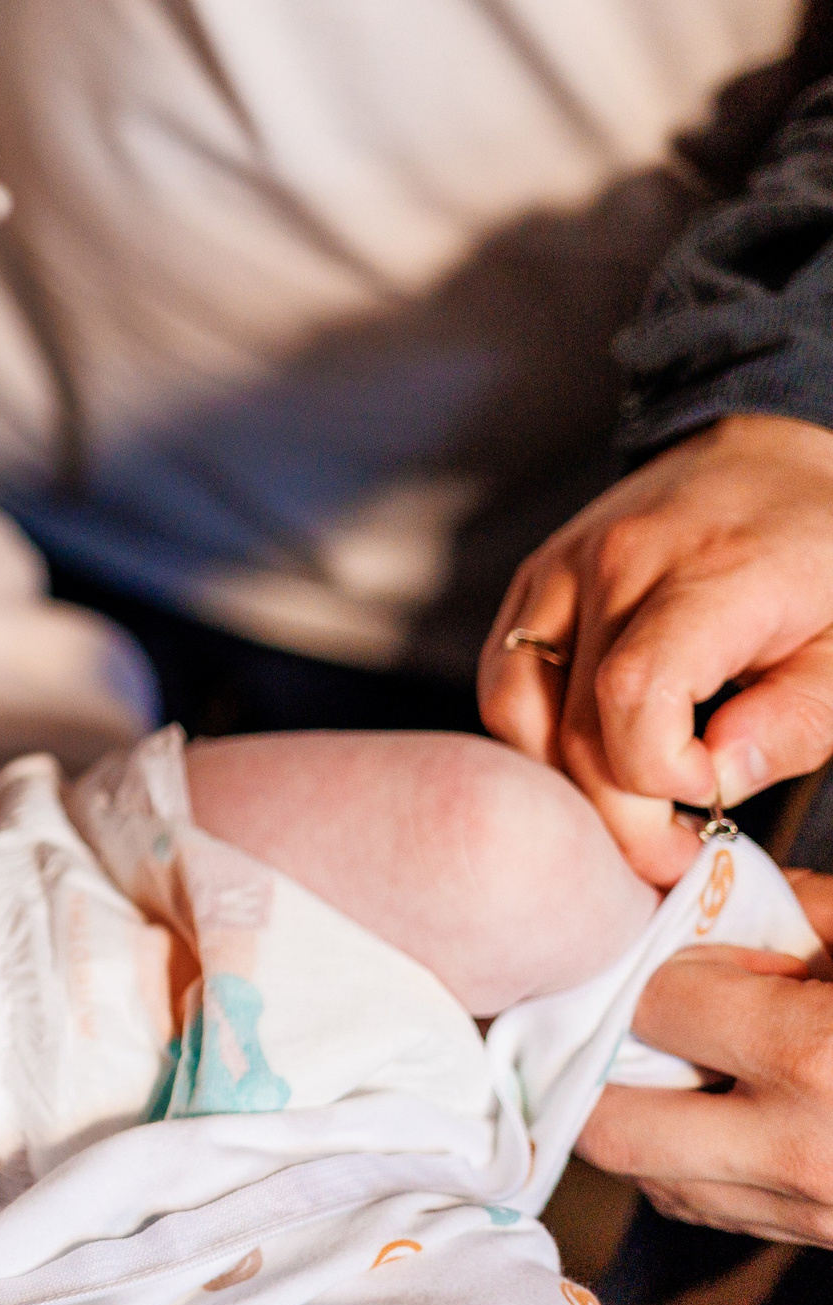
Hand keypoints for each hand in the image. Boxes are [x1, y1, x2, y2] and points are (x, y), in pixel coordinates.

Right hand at [480, 415, 832, 883]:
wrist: (771, 451)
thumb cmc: (824, 554)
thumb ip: (795, 720)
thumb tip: (714, 782)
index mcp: (710, 575)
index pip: (633, 694)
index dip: (661, 774)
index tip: (713, 797)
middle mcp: (616, 565)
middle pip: (572, 726)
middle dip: (620, 814)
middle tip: (674, 854)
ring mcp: (560, 569)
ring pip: (517, 711)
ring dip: (566, 780)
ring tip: (629, 802)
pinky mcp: (533, 579)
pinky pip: (503, 678)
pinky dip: (533, 736)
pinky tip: (588, 752)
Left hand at [580, 870, 832, 1244]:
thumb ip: (800, 914)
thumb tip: (709, 896)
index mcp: (818, 1059)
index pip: (651, 1007)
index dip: (653, 965)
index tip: (670, 944)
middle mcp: (797, 1151)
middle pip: (610, 1123)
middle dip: (601, 1059)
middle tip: (631, 1007)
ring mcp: (811, 1214)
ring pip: (649, 1176)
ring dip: (637, 1111)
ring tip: (672, 1052)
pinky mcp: (823, 1244)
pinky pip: (704, 1204)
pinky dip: (685, 1155)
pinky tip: (716, 1101)